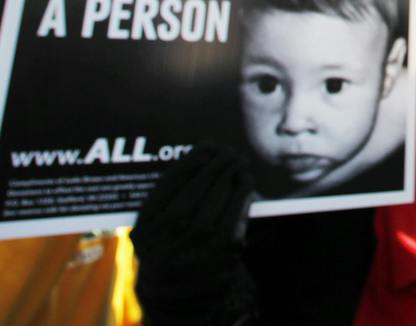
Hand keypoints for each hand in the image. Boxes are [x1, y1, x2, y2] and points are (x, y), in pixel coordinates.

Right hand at [132, 144, 256, 323]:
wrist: (177, 293)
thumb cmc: (167, 247)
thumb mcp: (153, 227)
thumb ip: (167, 195)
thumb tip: (202, 152)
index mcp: (146, 226)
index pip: (171, 182)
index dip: (193, 159)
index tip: (206, 147)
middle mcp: (168, 237)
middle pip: (197, 187)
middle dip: (215, 164)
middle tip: (227, 151)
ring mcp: (195, 245)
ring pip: (218, 197)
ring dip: (231, 174)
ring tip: (237, 162)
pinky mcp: (221, 251)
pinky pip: (235, 213)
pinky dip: (242, 192)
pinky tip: (245, 180)